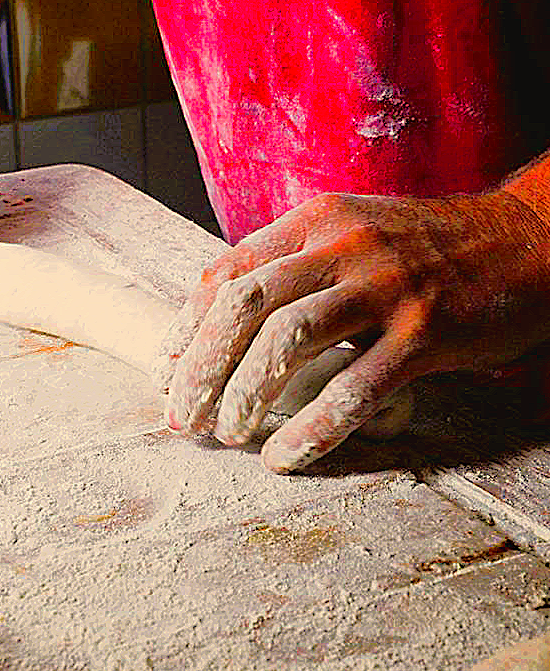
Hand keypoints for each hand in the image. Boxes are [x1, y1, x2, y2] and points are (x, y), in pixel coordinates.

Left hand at [156, 190, 549, 472]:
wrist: (525, 241)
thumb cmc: (422, 249)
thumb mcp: (349, 233)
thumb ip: (291, 264)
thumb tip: (221, 317)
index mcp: (313, 222)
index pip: (227, 272)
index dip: (186, 326)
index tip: (164, 370)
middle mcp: (341, 246)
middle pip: (244, 305)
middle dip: (199, 366)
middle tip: (180, 416)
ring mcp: (384, 288)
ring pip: (288, 340)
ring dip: (244, 394)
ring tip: (225, 435)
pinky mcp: (425, 333)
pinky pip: (355, 387)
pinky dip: (312, 428)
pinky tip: (285, 457)